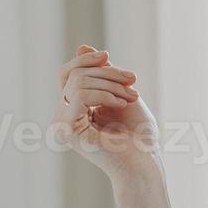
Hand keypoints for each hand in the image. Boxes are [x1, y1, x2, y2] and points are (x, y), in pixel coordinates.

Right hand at [52, 45, 157, 177]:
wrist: (145, 161)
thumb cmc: (138, 133)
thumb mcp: (120, 92)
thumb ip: (101, 73)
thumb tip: (81, 46)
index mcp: (75, 109)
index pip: (69, 74)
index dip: (86, 61)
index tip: (108, 56)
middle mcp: (64, 116)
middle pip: (75, 74)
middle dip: (107, 73)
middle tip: (132, 83)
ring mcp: (62, 124)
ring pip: (78, 82)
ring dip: (110, 84)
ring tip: (131, 97)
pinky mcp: (66, 130)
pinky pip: (80, 94)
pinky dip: (105, 94)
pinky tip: (121, 105)